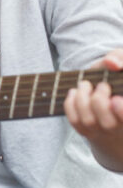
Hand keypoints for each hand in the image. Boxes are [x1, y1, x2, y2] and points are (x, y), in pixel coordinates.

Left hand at [64, 49, 122, 171]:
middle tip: (102, 85)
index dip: (121, 111)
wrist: (105, 83)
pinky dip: (70, 105)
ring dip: (82, 100)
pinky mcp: (87, 129)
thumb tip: (111, 63)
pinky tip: (74, 92)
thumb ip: (119, 58)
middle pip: (108, 124)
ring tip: (85, 85)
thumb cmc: (116, 71)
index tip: (115, 99)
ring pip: (89, 122)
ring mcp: (102, 129)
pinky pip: (75, 121)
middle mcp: (119, 125)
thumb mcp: (121, 60)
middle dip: (99, 102)